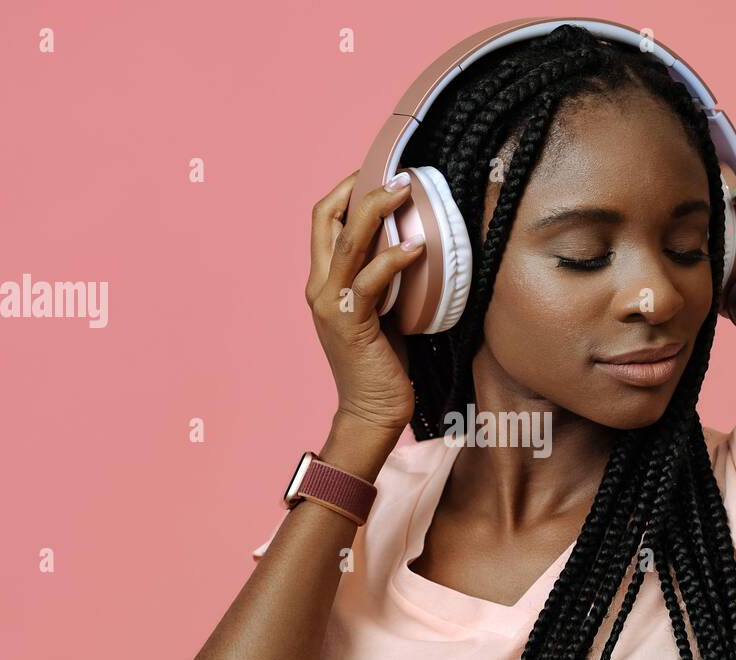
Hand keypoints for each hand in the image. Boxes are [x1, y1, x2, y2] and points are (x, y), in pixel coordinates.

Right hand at [306, 169, 424, 434]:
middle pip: (326, 219)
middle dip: (358, 187)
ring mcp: (331, 304)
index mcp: (323, 280)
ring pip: (347, 242)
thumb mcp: (381, 309)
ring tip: (405, 191)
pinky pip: (370, 280)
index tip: (378, 172)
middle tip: (397, 173)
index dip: (346, 190)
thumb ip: (383, 278)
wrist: (371, 410)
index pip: (324, 220)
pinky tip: (416, 247)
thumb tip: (413, 242)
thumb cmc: (381, 361)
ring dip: (376, 210)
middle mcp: (319, 287)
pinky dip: (393, 259)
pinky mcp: (350, 322)